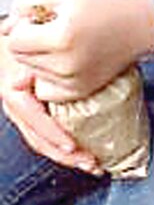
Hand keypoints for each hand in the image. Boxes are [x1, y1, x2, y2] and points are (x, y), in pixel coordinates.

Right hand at [0, 32, 101, 172]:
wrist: (9, 41)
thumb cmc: (21, 40)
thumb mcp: (26, 47)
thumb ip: (31, 65)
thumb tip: (25, 80)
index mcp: (15, 94)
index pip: (35, 121)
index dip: (53, 135)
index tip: (72, 146)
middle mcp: (17, 107)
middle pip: (39, 139)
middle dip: (66, 155)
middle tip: (91, 163)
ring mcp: (22, 112)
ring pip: (42, 142)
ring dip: (66, 156)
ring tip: (90, 164)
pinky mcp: (30, 113)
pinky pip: (44, 135)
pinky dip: (62, 145)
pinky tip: (80, 151)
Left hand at [2, 0, 153, 101]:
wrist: (137, 25)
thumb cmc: (99, 5)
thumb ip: (25, 5)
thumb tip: (4, 30)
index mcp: (61, 37)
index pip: (15, 40)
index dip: (24, 26)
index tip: (43, 18)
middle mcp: (66, 64)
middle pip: (21, 59)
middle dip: (29, 43)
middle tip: (53, 29)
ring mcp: (74, 82)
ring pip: (30, 74)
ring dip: (38, 59)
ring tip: (62, 43)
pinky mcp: (79, 92)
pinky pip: (45, 89)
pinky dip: (49, 76)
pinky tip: (65, 60)